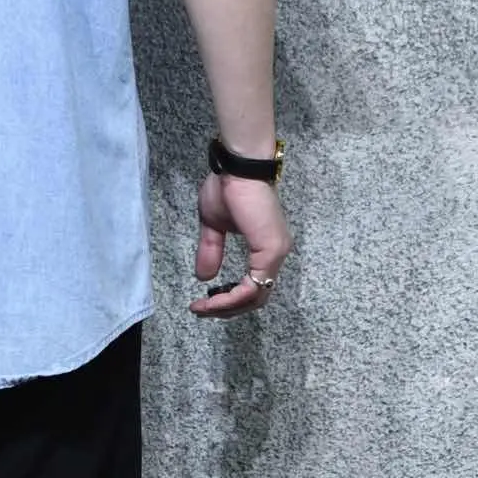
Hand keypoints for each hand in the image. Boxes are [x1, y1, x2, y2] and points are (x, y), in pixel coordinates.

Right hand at [188, 171, 293, 318]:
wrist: (238, 167)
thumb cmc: (228, 187)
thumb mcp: (213, 226)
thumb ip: (212, 251)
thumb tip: (204, 277)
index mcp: (265, 247)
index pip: (253, 285)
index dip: (229, 299)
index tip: (203, 301)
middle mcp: (275, 254)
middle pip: (256, 298)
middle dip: (226, 309)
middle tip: (201, 310)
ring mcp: (275, 253)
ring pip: (255, 296)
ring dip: (227, 306)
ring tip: (203, 307)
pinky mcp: (270, 250)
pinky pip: (253, 286)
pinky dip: (233, 297)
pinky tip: (214, 298)